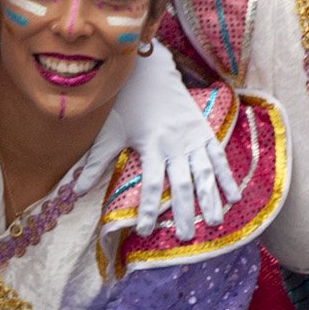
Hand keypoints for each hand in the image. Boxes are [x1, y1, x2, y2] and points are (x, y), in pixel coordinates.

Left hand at [111, 49, 242, 234]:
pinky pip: (219, 157)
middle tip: (185, 238)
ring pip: (204, 173)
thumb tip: (74, 192)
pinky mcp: (205, 132)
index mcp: (151, 145)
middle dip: (183, 212)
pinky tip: (234, 197)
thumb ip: (95, 163)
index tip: (145, 231)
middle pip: (181, 184)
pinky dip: (227, 177)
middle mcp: (174, 144)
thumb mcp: (108, 132)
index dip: (148, 209)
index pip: (150, 184)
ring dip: (210, 199)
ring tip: (213, 223)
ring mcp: (193, 138)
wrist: (151, 71)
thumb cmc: (125, 103)